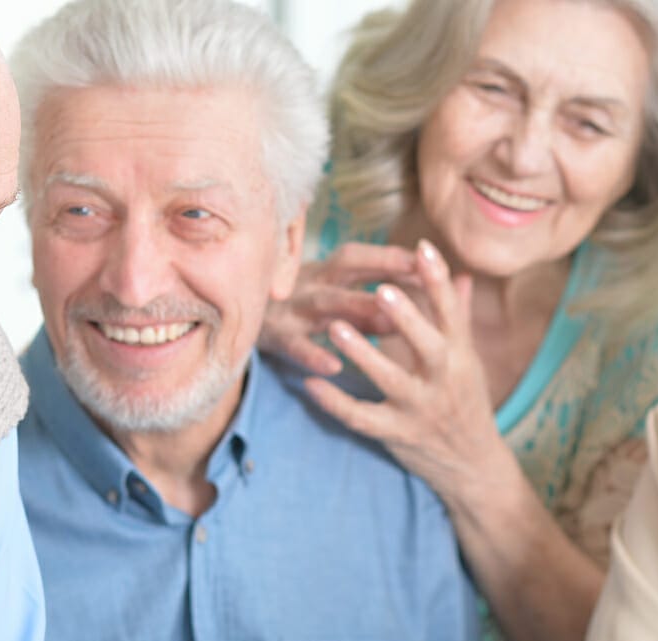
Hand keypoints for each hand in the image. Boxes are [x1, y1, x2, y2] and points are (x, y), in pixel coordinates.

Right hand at [260, 241, 418, 374]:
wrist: (227, 322)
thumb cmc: (296, 309)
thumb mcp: (330, 294)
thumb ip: (371, 294)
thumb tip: (424, 293)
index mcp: (324, 271)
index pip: (363, 256)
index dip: (394, 255)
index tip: (430, 259)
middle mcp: (309, 282)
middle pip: (347, 269)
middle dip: (383, 271)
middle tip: (422, 279)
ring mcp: (291, 308)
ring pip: (325, 305)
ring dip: (355, 309)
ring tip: (388, 322)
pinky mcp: (274, 337)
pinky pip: (295, 346)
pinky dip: (313, 355)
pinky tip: (333, 367)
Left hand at [305, 239, 513, 509]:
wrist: (471, 465)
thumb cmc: (467, 402)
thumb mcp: (469, 361)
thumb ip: (458, 318)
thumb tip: (462, 275)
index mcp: (461, 356)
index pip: (452, 312)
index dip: (438, 280)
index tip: (423, 248)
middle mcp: (444, 381)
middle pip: (429, 346)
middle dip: (406, 319)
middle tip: (381, 289)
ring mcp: (420, 410)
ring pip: (391, 381)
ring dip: (363, 354)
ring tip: (336, 328)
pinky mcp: (398, 435)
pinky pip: (362, 419)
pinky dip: (335, 402)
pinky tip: (310, 384)